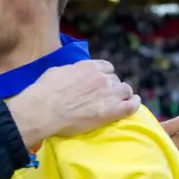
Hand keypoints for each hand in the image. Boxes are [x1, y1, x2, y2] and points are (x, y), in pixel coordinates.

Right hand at [7, 59, 139, 149]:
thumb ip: (71, 71)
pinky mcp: (111, 111)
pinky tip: (134, 103)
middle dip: (111, 86)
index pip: (106, 67)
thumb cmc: (44, 91)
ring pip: (125, 90)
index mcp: (89, 67)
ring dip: (122, 94)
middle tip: (104, 95)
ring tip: (118, 101)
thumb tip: (73, 74)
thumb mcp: (57, 71)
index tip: (101, 81)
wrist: (44, 109)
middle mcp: (102, 78)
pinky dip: (134, 103)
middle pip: (115, 79)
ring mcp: (109, 94)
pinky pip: (131, 105)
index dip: (105, 74)